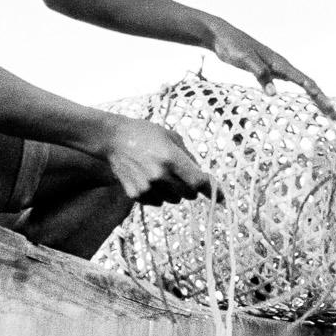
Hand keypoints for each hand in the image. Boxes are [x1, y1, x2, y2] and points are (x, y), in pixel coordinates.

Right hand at [100, 117, 215, 205]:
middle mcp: (160, 176)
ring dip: (174, 191)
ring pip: (173, 200)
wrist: (114, 138)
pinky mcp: (136, 194)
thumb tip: (201, 175)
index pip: (198, 182)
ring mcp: (147, 187)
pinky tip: (149, 179)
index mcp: (171, 158)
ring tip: (161, 174)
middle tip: (182, 175)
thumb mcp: (171, 137)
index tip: (222, 198)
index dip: (212, 190)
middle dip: (190, 187)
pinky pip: (157, 202)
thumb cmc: (145, 133)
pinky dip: (158, 195)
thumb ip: (188, 156)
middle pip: (188, 194)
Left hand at [207, 20, 335, 118]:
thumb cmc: (232, 46)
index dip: (318, 95)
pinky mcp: (267, 71)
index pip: (304, 81)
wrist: (222, 36)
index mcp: (279, 63)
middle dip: (322, 100)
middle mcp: (281, 65)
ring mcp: (275, 68)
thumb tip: (273, 93)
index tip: (329, 107)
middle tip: (335, 116)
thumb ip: (260, 74)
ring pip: (300, 84)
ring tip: (325, 111)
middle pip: (308, 84)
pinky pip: (287, 84)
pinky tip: (300, 102)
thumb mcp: (244, 60)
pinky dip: (297, 94)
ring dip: (314, 98)